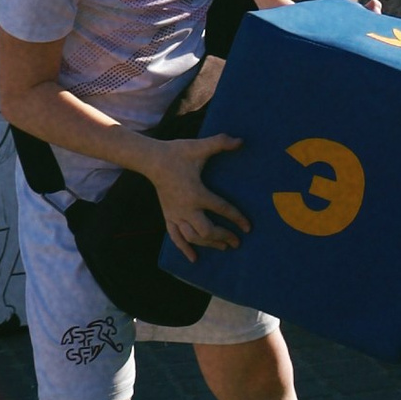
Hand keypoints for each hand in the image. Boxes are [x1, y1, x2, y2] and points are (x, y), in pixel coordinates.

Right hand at [141, 130, 248, 256]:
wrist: (152, 160)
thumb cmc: (177, 153)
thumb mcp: (200, 147)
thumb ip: (220, 142)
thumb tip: (241, 140)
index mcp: (197, 193)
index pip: (221, 209)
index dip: (237, 219)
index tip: (248, 227)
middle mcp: (186, 208)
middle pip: (207, 230)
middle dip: (223, 237)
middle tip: (237, 242)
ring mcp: (175, 214)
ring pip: (192, 237)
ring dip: (209, 244)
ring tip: (224, 247)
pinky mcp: (168, 216)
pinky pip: (175, 237)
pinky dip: (184, 249)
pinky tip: (194, 259)